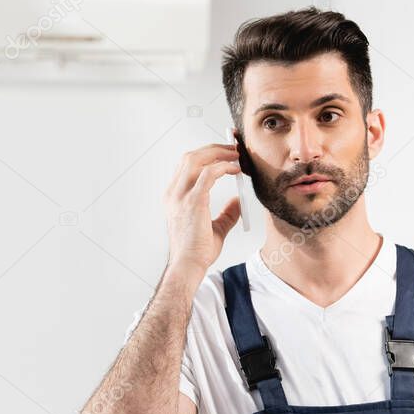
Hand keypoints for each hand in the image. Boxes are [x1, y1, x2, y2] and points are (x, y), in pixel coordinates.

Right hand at [163, 143, 242, 277]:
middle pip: (190, 156)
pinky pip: (208, 174)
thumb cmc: (197, 252)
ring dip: (218, 153)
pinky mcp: (193, 202)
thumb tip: (239, 202)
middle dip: (213, 148)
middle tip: (233, 148)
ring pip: (196, 159)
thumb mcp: (215, 228)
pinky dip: (223, 167)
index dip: (206, 153)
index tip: (225, 151)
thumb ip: (226, 213)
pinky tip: (235, 169)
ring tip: (235, 154)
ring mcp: (180, 196)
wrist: (189, 266)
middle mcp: (174, 193)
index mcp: (174, 197)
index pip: (187, 165)